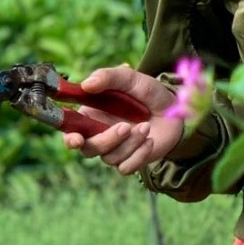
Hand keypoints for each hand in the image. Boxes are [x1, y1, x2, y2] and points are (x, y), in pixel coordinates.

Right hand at [61, 64, 184, 176]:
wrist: (174, 110)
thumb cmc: (148, 92)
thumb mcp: (131, 79)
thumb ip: (109, 77)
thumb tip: (86, 84)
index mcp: (91, 115)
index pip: (70, 130)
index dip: (69, 138)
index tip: (75, 139)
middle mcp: (98, 134)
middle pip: (88, 149)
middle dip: (106, 140)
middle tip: (125, 127)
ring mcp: (114, 149)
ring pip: (110, 158)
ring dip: (129, 143)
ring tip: (146, 126)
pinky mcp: (130, 160)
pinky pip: (126, 167)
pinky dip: (139, 155)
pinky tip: (150, 140)